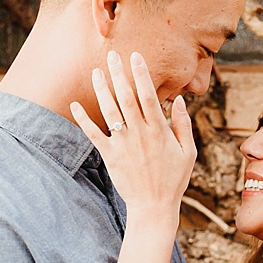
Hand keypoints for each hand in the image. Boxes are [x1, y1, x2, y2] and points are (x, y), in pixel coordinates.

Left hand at [70, 50, 195, 221]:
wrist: (154, 206)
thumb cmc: (174, 179)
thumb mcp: (188, 152)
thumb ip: (183, 125)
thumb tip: (179, 100)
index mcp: (159, 130)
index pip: (149, 95)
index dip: (141, 74)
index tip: (136, 56)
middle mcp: (140, 134)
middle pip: (126, 97)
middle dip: (119, 74)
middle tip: (112, 55)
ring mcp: (123, 145)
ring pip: (109, 111)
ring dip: (101, 90)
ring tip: (95, 72)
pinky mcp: (110, 156)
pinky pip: (94, 135)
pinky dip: (83, 120)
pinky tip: (74, 105)